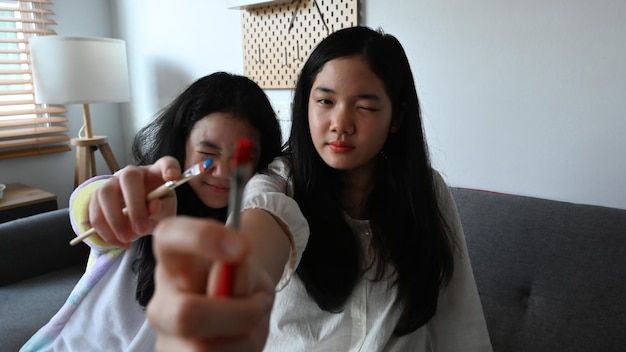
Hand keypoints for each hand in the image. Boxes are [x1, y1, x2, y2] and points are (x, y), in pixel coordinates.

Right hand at [87, 156, 181, 247]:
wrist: (136, 219)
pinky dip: (106, 231)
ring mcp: (112, 182)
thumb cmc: (155, 211)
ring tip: (128, 239)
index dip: (169, 167)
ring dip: (115, 220)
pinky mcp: (97, 197)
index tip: (172, 177)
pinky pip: (95, 212)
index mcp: (156, 174)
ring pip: (105, 193)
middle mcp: (133, 173)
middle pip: (129, 177)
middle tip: (141, 229)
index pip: (165, 163)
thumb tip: (154, 206)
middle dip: (134, 206)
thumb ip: (162, 209)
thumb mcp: (164, 213)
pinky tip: (120, 242)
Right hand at [147, 217, 274, 351]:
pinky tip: (236, 343)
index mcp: (175, 263)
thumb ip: (240, 271)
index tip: (242, 247)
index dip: (202, 237)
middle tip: (259, 305)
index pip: (169, 237)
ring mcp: (166, 337)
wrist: (237, 315)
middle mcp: (162, 301)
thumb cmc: (239, 287)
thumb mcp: (249, 273)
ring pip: (204, 348)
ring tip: (248, 326)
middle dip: (236, 314)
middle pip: (185, 314)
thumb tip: (227, 274)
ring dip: (243, 337)